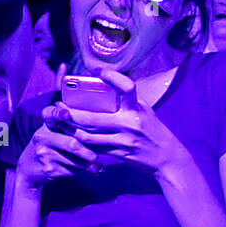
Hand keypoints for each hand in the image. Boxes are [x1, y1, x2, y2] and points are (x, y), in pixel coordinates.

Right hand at [15, 102, 100, 190]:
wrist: (29, 167)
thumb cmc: (50, 144)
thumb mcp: (54, 130)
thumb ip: (69, 124)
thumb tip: (95, 119)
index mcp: (46, 124)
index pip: (50, 114)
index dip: (58, 113)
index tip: (66, 114)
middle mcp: (42, 136)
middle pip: (71, 143)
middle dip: (88, 152)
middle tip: (95, 157)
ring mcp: (44, 153)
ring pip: (74, 161)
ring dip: (87, 164)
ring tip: (95, 165)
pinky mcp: (48, 169)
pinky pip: (72, 171)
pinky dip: (82, 171)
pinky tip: (88, 170)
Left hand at [62, 68, 187, 175]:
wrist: (166, 157)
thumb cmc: (153, 129)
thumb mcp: (144, 109)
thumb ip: (128, 99)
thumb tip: (107, 83)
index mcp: (137, 108)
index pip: (127, 87)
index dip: (112, 77)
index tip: (97, 70)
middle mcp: (130, 123)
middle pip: (93, 118)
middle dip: (71, 113)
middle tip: (59, 106)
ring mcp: (124, 140)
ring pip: (88, 136)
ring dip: (71, 129)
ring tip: (61, 121)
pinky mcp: (119, 153)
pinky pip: (94, 147)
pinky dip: (81, 141)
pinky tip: (72, 136)